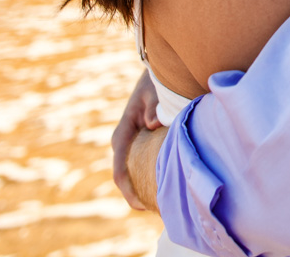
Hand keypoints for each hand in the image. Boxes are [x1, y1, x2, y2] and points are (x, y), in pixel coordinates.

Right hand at [113, 70, 161, 209]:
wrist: (157, 76)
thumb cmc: (155, 84)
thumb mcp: (153, 92)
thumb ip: (153, 106)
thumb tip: (153, 123)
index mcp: (124, 134)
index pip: (120, 169)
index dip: (128, 190)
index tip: (140, 205)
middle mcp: (126, 144)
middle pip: (127, 178)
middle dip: (140, 196)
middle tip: (160, 211)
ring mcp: (134, 146)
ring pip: (137, 174)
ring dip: (147, 189)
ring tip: (166, 205)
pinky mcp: (144, 146)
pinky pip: (146, 167)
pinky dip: (154, 179)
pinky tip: (169, 188)